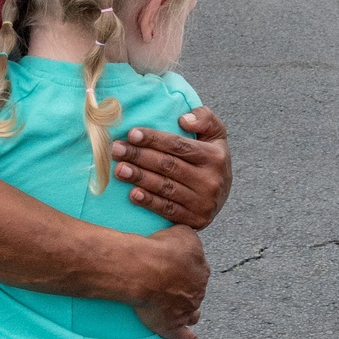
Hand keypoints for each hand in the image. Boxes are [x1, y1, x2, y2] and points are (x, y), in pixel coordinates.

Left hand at [111, 106, 230, 229]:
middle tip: (116, 149)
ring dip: (140, 178)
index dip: (154, 139)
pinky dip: (149, 202)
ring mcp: (202, 202)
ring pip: (165, 187)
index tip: (131, 134)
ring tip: (119, 169)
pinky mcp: (194, 220)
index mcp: (214, 157)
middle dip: (139, 156)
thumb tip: (183, 119)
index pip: (179, 145)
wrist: (222, 196)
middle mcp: (210, 180)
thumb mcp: (215, 135)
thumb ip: (204, 118)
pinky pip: (167, 209)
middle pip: (168, 165)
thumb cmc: (211, 160)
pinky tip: (132, 194)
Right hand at [131, 225, 209, 338]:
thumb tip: (189, 241)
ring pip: (192, 313)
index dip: (184, 268)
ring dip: (188, 312)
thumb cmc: (160, 248)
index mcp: (200, 268)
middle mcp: (197, 290)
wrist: (145, 269)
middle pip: (194, 291)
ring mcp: (187, 309)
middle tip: (167, 284)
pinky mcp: (173, 326)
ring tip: (182, 313)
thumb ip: (189, 238)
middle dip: (185, 289)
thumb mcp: (182, 232)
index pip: (196, 269)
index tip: (172, 264)